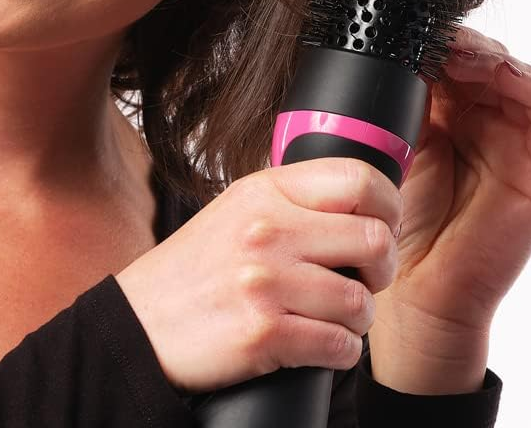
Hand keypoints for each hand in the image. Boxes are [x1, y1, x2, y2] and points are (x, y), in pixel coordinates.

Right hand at [115, 158, 401, 394]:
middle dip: (381, 268)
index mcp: (264, 191)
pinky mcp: (265, 333)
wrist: (141, 322)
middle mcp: (267, 230)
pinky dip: (339, 352)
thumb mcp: (237, 208)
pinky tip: (316, 343)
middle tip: (363, 278)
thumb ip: (291, 198)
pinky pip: (340, 346)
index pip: (358, 178)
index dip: (388, 204)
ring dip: (356, 318)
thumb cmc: (195, 269)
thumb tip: (360, 196)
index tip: (384, 224)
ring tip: (331, 315)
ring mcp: (265, 282)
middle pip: (374, 239)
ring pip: (361, 301)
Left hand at [371, 25, 530, 366]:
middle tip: (429, 32)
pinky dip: (520, 82)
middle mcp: (483, 122)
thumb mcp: (389, 147)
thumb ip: (394, 103)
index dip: (432, 40)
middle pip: (483, 61)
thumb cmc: (397, 220)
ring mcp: (513, 141)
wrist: (415, 286)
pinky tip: (490, 70)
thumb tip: (378, 53)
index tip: (406, 27)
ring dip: (486, 54)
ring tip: (452, 48)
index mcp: (445, 114)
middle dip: (458, 41)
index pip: (449, 60)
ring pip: (514, 76)